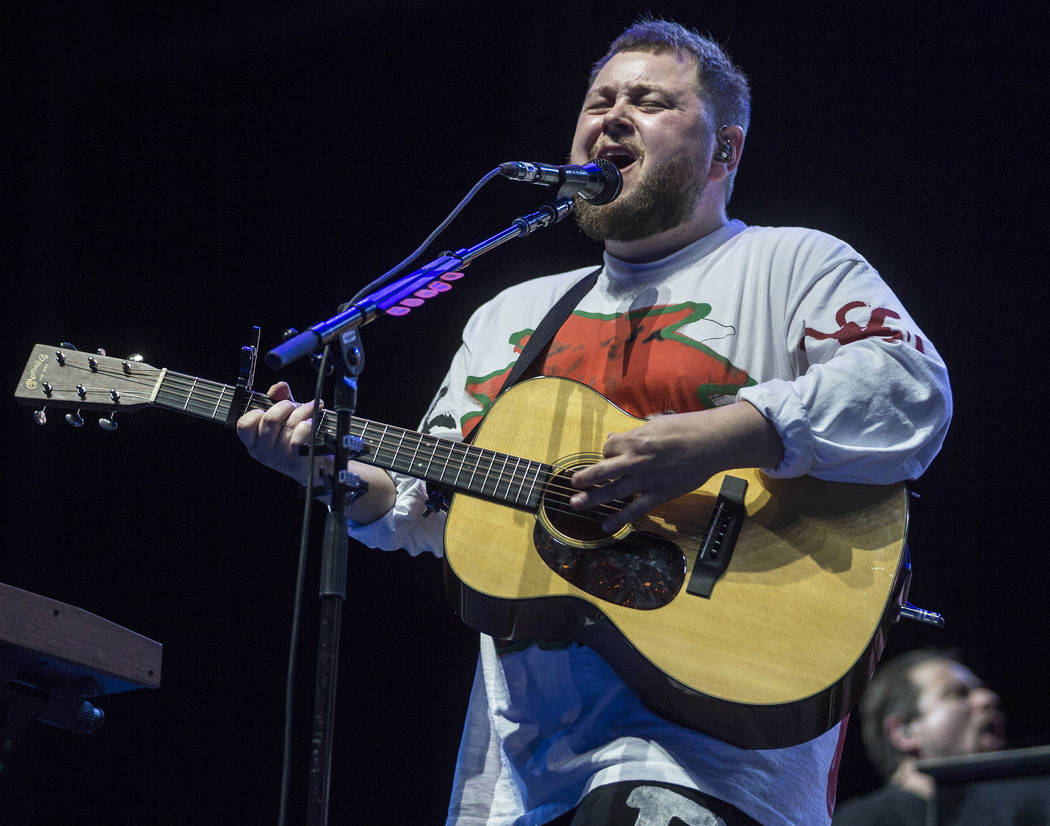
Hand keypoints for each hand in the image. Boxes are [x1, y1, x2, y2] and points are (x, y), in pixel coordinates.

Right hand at [236, 382, 327, 485]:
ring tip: (311, 409)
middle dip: (286, 405)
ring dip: (304, 411)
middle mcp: (262, 452)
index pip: (243, 424)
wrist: (317, 465)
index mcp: (253, 442)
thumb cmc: (297, 438)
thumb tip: (279, 387)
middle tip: (296, 405)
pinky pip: (299, 438)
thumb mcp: (285, 416)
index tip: (269, 408)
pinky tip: (312, 422)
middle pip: (270, 419)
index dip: (257, 411)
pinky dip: (307, 425)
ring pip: (290, 424)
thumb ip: (279, 399)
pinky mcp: (296, 462)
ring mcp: (279, 459)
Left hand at [569, 402, 782, 533]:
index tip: (609, 457)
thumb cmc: (684, 428)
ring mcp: (645, 480)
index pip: (608, 449)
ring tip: (576, 504)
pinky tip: (606, 526)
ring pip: (612, 492)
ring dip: (592, 499)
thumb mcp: (655, 425)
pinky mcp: (659, 494)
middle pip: (601, 472)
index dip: (606, 453)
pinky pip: (635, 509)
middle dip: (584, 479)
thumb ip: (631, 434)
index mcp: (634, 441)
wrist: (711, 443)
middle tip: (572, 484)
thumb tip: (613, 438)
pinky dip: (619, 519)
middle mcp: (635, 461)